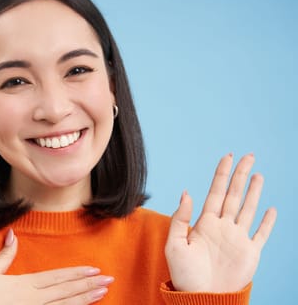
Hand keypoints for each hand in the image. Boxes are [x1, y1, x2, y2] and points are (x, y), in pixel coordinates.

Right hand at [0, 229, 113, 303]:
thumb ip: (4, 255)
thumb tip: (11, 233)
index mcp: (25, 284)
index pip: (57, 277)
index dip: (76, 273)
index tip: (94, 269)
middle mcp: (34, 299)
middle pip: (66, 291)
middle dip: (89, 285)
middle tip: (109, 280)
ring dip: (85, 299)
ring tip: (103, 293)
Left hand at [165, 153, 276, 292]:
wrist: (200, 297)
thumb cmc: (184, 274)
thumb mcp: (174, 244)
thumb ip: (180, 218)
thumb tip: (186, 192)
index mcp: (204, 223)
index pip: (215, 192)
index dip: (221, 174)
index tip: (227, 157)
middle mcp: (222, 227)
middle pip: (234, 195)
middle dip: (240, 175)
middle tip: (248, 156)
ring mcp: (237, 239)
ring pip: (248, 209)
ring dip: (254, 192)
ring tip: (258, 174)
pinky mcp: (250, 253)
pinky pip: (261, 234)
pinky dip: (268, 222)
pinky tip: (272, 209)